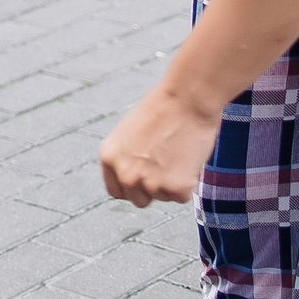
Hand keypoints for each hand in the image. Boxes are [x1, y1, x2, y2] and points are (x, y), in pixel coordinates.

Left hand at [99, 84, 222, 207]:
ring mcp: (150, 184)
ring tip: (178, 154)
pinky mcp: (175, 188)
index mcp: (109, 158)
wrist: (187, 99)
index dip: (133, 188)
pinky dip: (189, 183)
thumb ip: (127, 157)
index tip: (146, 180)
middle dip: (154, 188)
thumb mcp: (130, 133)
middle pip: (139, 200)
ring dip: (172, 183)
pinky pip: (182, 197)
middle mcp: (125, 174)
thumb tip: (133, 178)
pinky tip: (188, 159)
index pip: (116, 191)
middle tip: (167, 164)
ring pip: (163, 197)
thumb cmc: (162, 109)